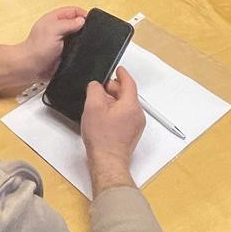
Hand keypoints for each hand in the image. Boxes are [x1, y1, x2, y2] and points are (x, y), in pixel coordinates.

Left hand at [0, 7, 85, 94]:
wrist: (30, 68)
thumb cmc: (38, 47)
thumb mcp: (53, 30)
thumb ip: (68, 24)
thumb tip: (83, 20)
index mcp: (55, 19)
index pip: (73, 11)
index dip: (83, 14)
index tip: (92, 22)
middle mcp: (60, 29)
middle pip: (77, 24)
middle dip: (86, 27)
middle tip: (95, 34)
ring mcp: (63, 42)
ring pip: (79, 37)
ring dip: (85, 40)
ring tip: (93, 44)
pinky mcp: (66, 54)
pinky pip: (77, 50)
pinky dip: (83, 51)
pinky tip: (88, 54)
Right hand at [81, 67, 145, 195]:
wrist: (108, 162)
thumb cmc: (102, 138)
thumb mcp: (93, 108)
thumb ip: (95, 90)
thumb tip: (96, 85)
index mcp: (131, 105)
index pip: (129, 83)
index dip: (122, 74)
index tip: (118, 69)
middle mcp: (137, 114)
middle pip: (127, 94)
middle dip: (114, 89)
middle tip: (100, 89)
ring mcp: (136, 125)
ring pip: (126, 106)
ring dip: (114, 102)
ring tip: (99, 106)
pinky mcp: (132, 133)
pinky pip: (126, 116)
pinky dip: (116, 112)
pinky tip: (103, 118)